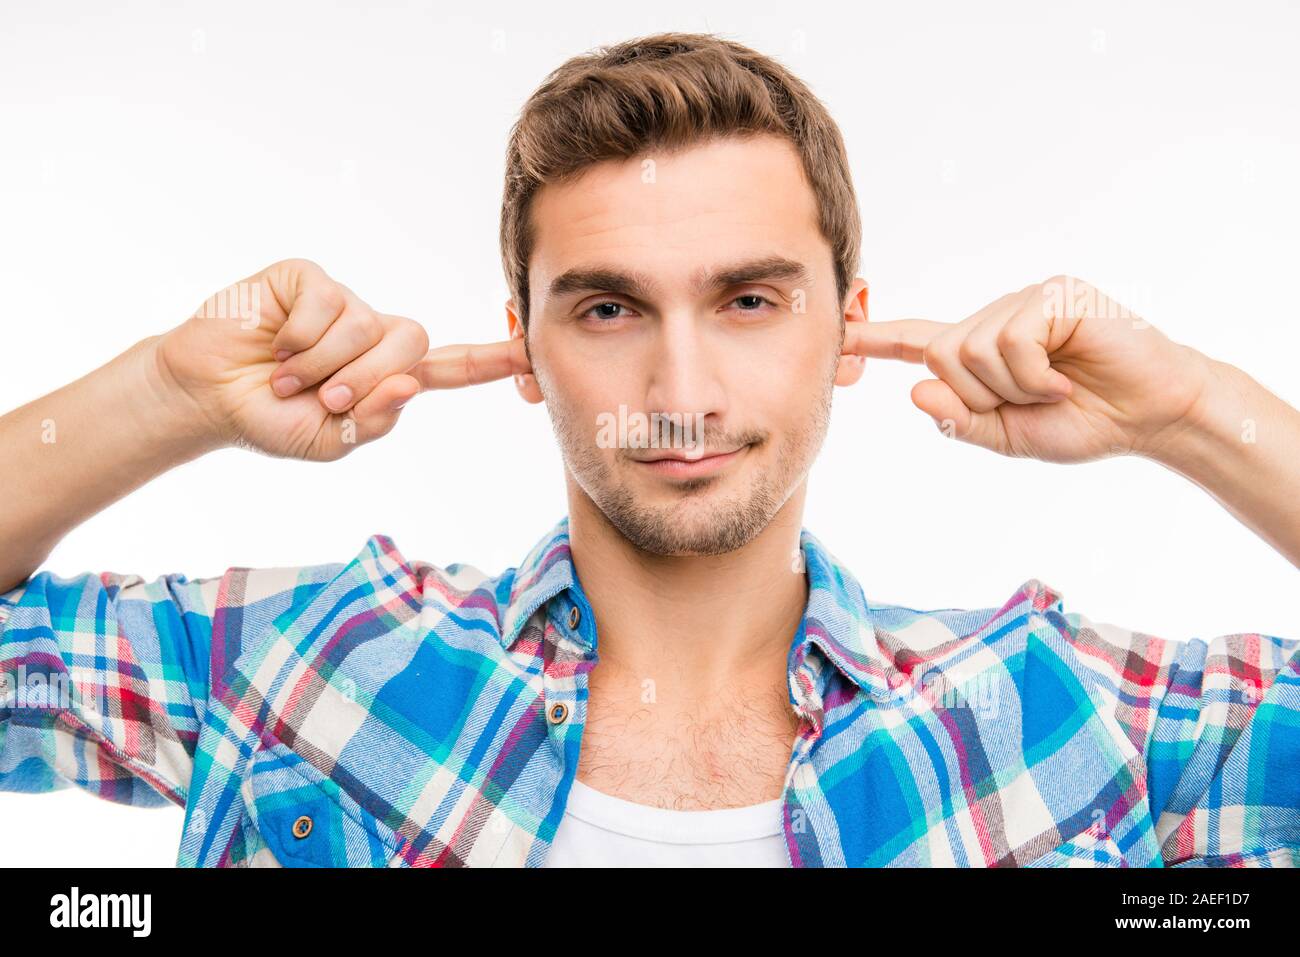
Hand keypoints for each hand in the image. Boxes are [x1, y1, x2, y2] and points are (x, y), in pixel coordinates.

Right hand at [153, 259, 529, 460]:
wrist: (206, 395)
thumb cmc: (270, 418)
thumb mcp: (327, 439)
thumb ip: (372, 421)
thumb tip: (410, 385)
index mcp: (387, 375)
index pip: (449, 367)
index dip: (489, 361)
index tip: (531, 353)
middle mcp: (372, 334)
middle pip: (410, 345)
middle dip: (367, 379)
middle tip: (322, 398)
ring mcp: (342, 304)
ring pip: (366, 326)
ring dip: (323, 364)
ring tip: (287, 375)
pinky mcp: (309, 279)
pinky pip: (326, 304)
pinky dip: (299, 336)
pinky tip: (274, 343)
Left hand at [848, 275, 1216, 463]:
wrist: (1151, 418)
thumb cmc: (1085, 423)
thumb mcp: (1010, 437)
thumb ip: (961, 420)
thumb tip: (915, 390)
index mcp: (980, 352)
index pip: (916, 342)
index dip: (874, 339)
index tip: (836, 334)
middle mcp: (995, 318)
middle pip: (940, 356)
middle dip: (981, 396)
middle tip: (1031, 402)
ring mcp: (1024, 301)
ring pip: (971, 350)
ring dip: (1012, 387)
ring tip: (1054, 388)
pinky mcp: (1054, 294)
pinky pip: (1010, 340)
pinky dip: (1035, 374)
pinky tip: (1067, 377)